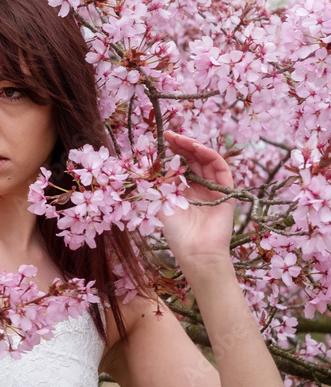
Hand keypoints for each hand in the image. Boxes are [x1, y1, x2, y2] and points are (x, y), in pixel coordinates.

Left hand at [159, 131, 235, 277]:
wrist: (196, 252)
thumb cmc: (176, 233)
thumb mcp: (162, 203)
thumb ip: (162, 183)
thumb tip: (159, 162)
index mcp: (184, 190)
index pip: (180, 163)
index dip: (173, 150)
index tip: (162, 138)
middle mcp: (199, 187)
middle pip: (193, 159)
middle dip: (182, 145)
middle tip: (170, 134)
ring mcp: (214, 189)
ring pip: (207, 161)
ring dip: (195, 147)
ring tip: (182, 139)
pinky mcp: (226, 193)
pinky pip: (221, 170)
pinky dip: (210, 156)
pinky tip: (197, 148)